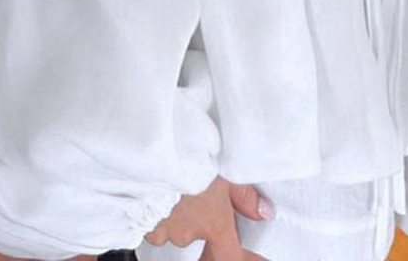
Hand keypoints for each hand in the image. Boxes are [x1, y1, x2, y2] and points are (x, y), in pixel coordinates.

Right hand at [143, 175, 272, 259]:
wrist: (154, 157)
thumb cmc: (189, 162)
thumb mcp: (225, 173)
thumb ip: (244, 196)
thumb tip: (263, 212)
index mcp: (213, 224)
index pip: (230, 256)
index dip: (237, 256)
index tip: (242, 254)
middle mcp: (189, 234)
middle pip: (197, 234)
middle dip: (198, 218)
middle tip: (197, 192)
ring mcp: (165, 232)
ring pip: (174, 227)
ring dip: (177, 211)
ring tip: (177, 182)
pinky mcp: (145, 224)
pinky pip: (154, 222)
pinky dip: (158, 210)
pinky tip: (160, 188)